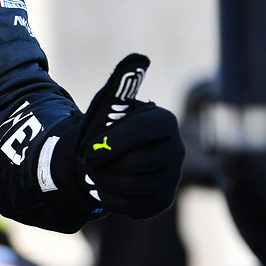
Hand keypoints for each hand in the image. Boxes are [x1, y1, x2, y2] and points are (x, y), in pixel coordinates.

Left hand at [65, 54, 183, 219]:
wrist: (100, 159)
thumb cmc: (104, 128)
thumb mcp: (109, 105)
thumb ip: (122, 83)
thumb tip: (140, 58)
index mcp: (165, 121)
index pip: (138, 132)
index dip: (108, 143)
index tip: (87, 148)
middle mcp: (177, 149)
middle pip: (133, 163)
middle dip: (102, 164)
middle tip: (91, 161)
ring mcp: (173, 177)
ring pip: (130, 186)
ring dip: (101, 181)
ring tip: (96, 171)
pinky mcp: (163, 200)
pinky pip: (130, 206)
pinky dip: (108, 198)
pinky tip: (104, 186)